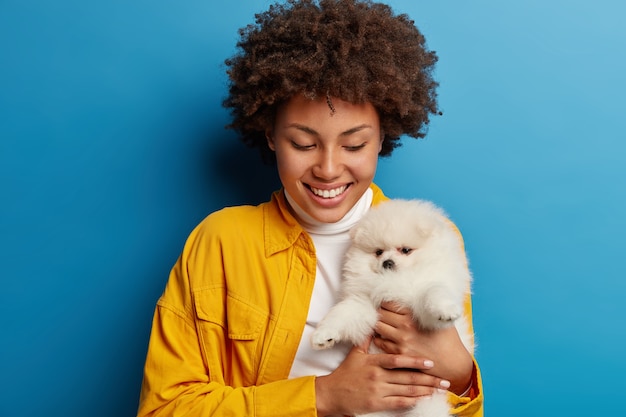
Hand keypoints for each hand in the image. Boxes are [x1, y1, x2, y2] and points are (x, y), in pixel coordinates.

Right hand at [315, 337, 449, 416]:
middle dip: (428, 379)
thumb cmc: (344, 374)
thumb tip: (374, 324)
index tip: (430, 362)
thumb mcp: (355, 354)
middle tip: (445, 379)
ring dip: (425, 390)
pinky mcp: (376, 403)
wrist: (332, 393)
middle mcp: (377, 376)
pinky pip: (398, 403)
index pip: (397, 361)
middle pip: (407, 377)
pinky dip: (412, 402)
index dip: (415, 360)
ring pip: (406, 391)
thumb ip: (366, 340)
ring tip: (439, 389)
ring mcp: (377, 391)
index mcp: (373, 362)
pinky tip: (423, 400)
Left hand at [372, 302, 473, 395]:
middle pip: (381, 314)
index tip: (387, 304)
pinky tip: (384, 337)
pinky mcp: (399, 354)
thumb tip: (421, 298)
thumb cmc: (449, 340)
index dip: (386, 303)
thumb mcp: (440, 319)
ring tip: (382, 324)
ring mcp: (400, 341)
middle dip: (380, 312)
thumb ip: (427, 309)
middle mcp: (405, 327)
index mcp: (414, 316)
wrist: (453, 364)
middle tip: (382, 314)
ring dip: (379, 324)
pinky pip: (380, 343)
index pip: (389, 303)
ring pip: (378, 327)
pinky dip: (379, 338)